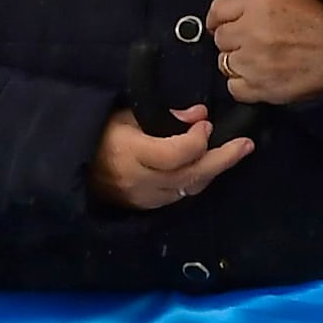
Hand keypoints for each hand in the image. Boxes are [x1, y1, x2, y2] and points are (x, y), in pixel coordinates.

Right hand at [89, 104, 251, 212]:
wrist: (76, 165)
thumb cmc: (101, 133)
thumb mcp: (126, 114)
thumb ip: (164, 116)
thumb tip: (199, 115)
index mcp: (130, 153)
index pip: (174, 154)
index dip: (196, 140)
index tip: (206, 124)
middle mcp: (140, 180)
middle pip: (191, 175)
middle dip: (223, 159)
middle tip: (246, 144)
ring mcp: (144, 198)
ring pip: (190, 189)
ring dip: (214, 170)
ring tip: (235, 153)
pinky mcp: (147, 207)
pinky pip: (180, 197)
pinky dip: (197, 181)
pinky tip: (209, 168)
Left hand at [205, 0, 322, 104]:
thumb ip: (254, 3)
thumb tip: (228, 15)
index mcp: (260, 4)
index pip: (218, 9)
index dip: (219, 18)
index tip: (221, 24)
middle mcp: (253, 31)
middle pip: (220, 38)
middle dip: (233, 40)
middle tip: (253, 43)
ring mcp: (254, 61)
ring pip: (224, 63)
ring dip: (239, 63)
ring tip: (262, 60)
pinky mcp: (260, 87)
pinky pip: (234, 88)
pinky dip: (243, 85)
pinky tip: (260, 77)